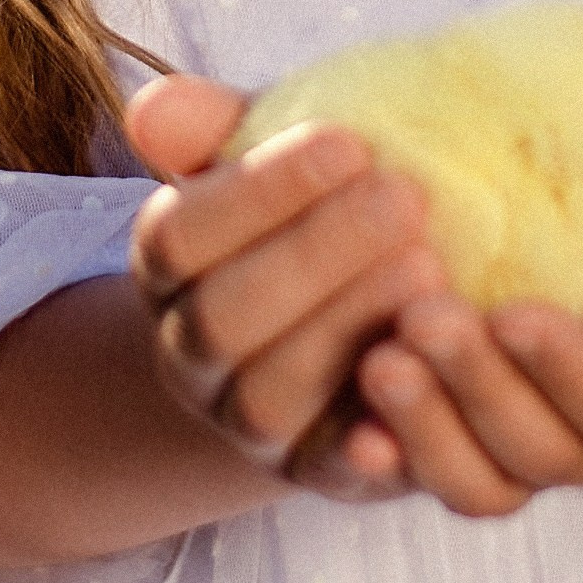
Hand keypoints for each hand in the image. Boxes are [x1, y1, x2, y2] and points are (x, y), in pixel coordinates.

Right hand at [126, 73, 447, 498]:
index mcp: (168, 269)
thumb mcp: (274, 162)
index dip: (259, 189)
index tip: (350, 141)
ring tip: (429, 266)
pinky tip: (414, 382)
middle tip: (406, 197)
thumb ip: (219, 127)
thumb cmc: (312, 212)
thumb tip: (153, 108)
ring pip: (269, 397)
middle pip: (222, 319)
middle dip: (315, 254)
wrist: (341, 322)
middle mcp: (191, 356)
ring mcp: (247, 426)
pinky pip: (329, 473)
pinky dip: (366, 441)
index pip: (179, 235)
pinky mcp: (316, 474)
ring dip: (348, 326)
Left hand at [351, 110, 582, 518]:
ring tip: (377, 363)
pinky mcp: (469, 437)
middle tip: (421, 316)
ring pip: (484, 481)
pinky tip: (353, 435)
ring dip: (428, 431)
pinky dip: (394, 463)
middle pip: (542, 450)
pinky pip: (432, 476)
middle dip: (478, 386)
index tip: (511, 313)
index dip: (565, 370)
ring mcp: (533, 446)